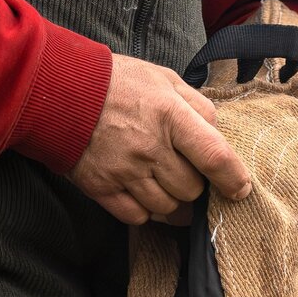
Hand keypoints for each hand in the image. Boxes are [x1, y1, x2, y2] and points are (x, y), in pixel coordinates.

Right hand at [68, 53, 250, 224]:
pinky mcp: (102, 188)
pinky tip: (142, 191)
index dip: (233, 178)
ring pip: (168, 208)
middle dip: (194, 185)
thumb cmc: (117, 83)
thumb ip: (197, 106)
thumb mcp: (163, 79)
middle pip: (192, 189)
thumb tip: (220, 135)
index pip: (215, 156)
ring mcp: (124, 171)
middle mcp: (149, 146)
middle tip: (182, 170)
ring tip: (162, 181)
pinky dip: (146, 210)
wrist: (57, 90)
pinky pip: (139, 217)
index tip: (240, 189)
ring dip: (172, 200)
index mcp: (169, 114)